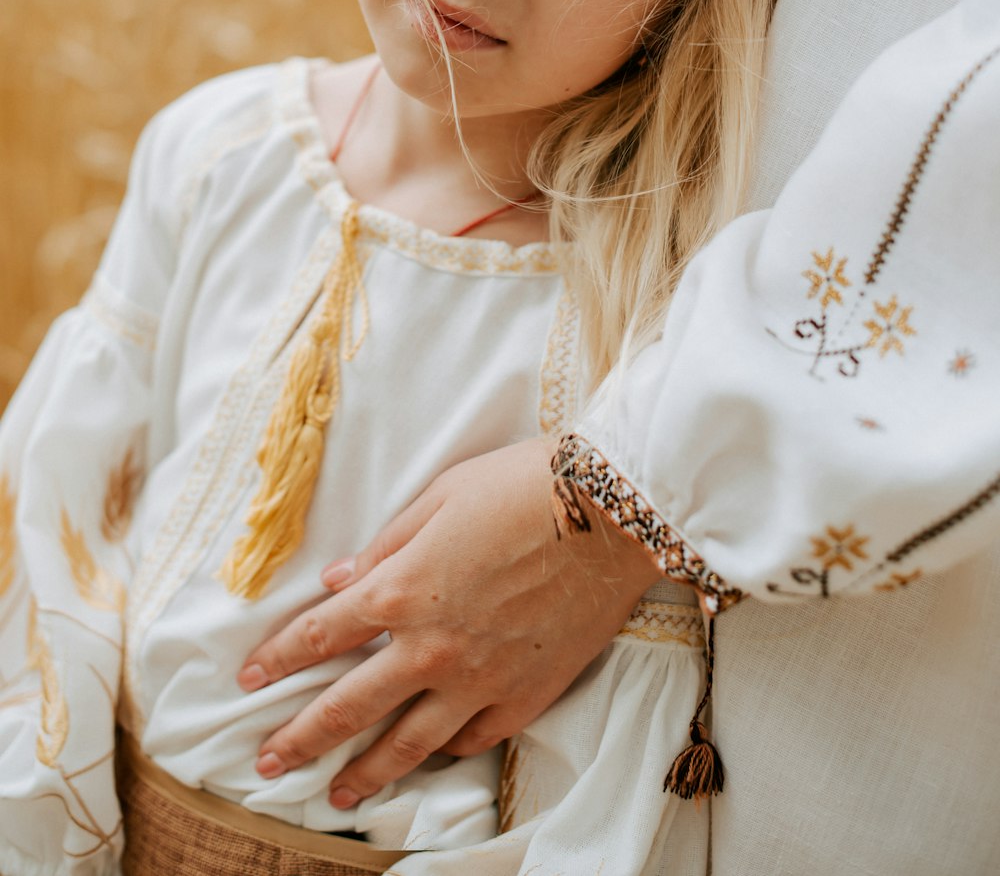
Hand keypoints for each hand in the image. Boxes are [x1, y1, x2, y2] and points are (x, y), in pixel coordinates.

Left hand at [238, 437, 658, 807]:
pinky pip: (473, 738)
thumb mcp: (443, 496)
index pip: (321, 635)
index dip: (278, 659)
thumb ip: (388, 545)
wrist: (610, 512)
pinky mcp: (526, 694)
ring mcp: (480, 678)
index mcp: (404, 588)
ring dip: (364, 772)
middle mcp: (432, 645)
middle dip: (300, 737)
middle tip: (266, 764)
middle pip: (350, 706)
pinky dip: (445, 752)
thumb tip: (340, 580)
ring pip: (408, 742)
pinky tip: (430, 760)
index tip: (248, 680)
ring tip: (336, 795)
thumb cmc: (524, 486)